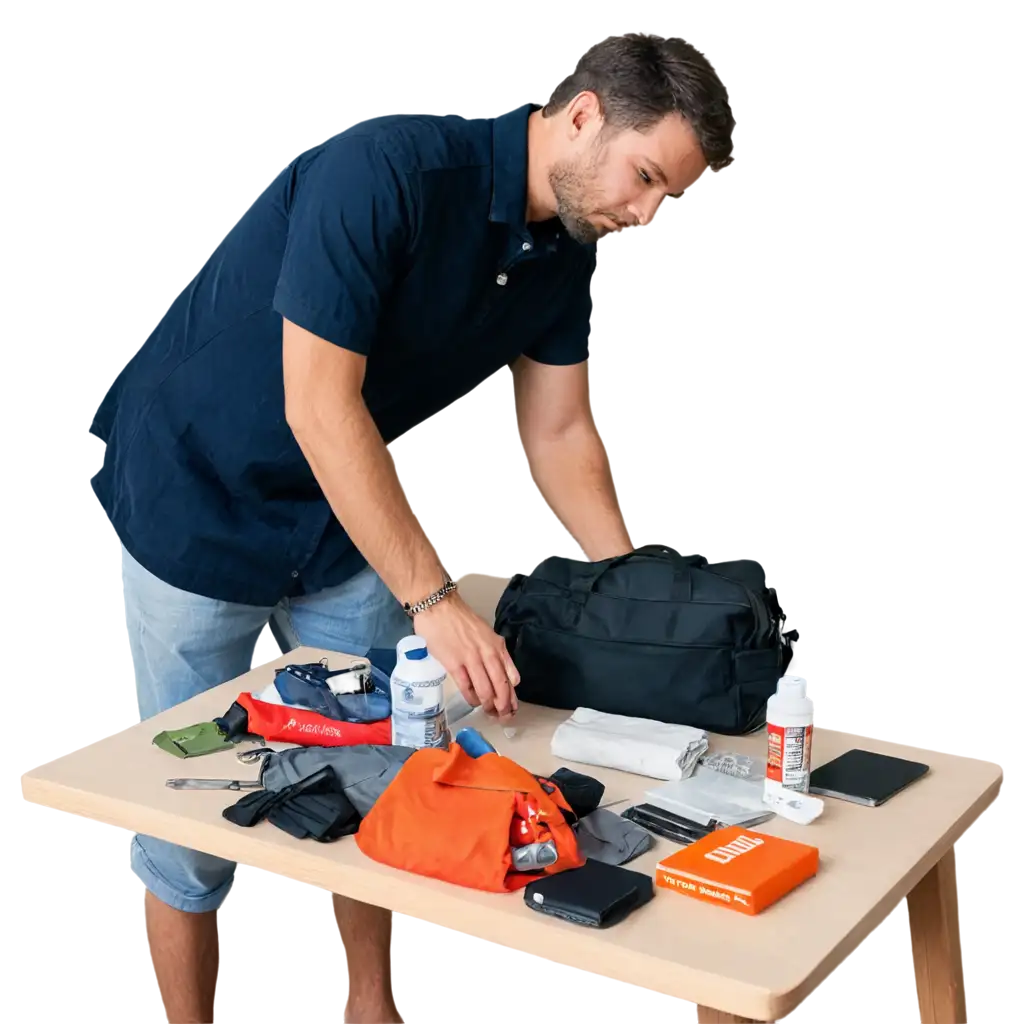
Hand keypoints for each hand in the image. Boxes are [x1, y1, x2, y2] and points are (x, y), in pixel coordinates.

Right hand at [412, 594, 519, 720]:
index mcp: (497, 646)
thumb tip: (506, 675)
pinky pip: (466, 687)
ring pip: (485, 690)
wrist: (438, 608)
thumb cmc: (461, 620)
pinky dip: (472, 698)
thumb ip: (497, 653)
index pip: (511, 676)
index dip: (513, 696)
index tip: (513, 707)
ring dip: (489, 705)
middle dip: (504, 706)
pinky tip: (474, 702)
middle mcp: (487, 653)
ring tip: (489, 713)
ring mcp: (471, 659)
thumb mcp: (487, 633)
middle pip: (500, 686)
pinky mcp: (454, 663)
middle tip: (503, 717)